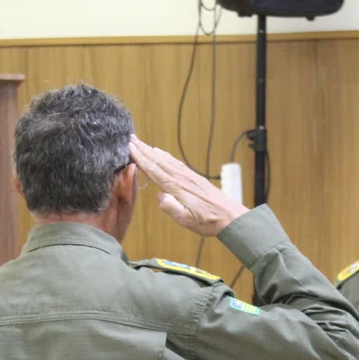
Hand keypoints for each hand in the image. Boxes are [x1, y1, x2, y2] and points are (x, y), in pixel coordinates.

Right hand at [128, 135, 248, 235]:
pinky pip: (175, 162)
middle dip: (143, 149)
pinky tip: (160, 153)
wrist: (229, 216)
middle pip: (158, 161)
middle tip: (130, 138)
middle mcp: (181, 178)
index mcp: (176, 187)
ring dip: (152, 150)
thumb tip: (159, 196)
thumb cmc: (208, 221)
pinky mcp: (194, 177)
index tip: (129, 147)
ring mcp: (188, 176)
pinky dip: (165, 155)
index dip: (140, 158)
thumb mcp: (186, 220)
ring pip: (166, 160)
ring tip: (140, 142)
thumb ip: (171, 207)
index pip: (154, 170)